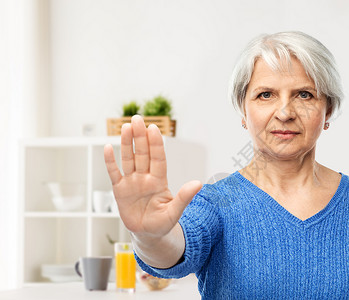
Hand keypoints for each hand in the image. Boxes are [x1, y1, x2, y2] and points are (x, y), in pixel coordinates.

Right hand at [104, 115, 201, 238]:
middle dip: (140, 136)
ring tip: (125, 127)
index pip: (157, 158)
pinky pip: (114, 173)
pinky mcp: (120, 190)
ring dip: (127, 144)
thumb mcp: (175, 212)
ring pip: (128, 159)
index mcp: (159, 181)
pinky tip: (108, 148)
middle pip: (142, 153)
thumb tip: (198, 183)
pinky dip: (110, 162)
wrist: (148, 234)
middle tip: (137, 118)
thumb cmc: (163, 223)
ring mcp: (132, 182)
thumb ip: (184, 197)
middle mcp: (145, 177)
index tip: (154, 128)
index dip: (155, 144)